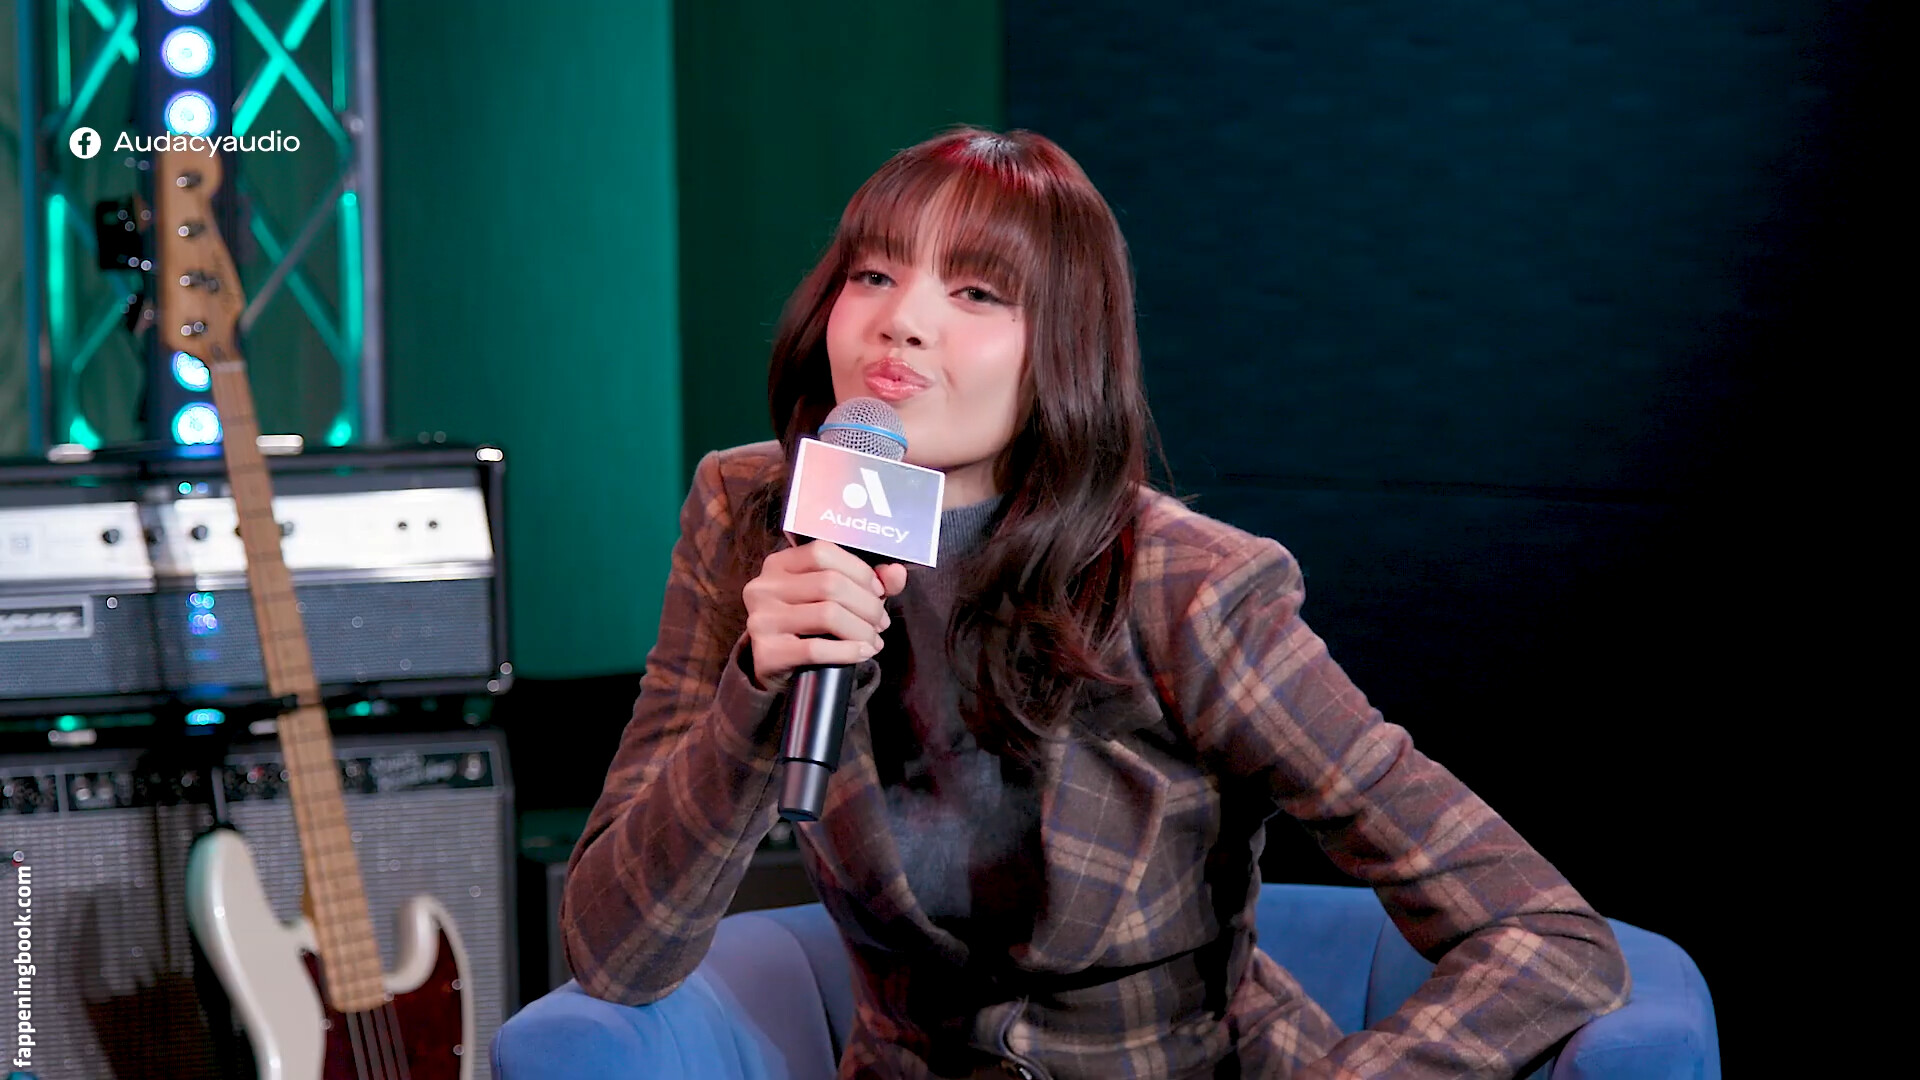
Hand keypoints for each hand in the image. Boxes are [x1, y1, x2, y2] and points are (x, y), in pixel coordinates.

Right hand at [742, 540, 908, 690]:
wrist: (772, 669)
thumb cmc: (806, 626)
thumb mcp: (830, 598)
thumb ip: (866, 582)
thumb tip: (897, 572)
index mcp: (778, 564)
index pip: (822, 552)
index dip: (858, 570)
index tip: (878, 591)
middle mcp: (764, 587)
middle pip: (830, 584)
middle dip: (867, 605)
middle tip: (881, 623)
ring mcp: (762, 620)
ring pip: (827, 615)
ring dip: (862, 630)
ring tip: (873, 641)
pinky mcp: (766, 653)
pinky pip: (816, 648)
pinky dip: (848, 651)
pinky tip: (862, 653)